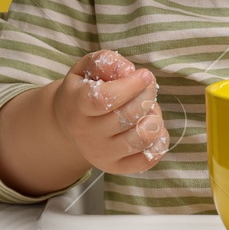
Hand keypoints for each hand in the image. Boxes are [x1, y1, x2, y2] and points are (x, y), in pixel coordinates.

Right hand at [49, 49, 168, 173]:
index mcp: (77, 105)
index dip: (129, 86)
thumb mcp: (87, 68)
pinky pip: (147, 159)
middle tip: (148, 85)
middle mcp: (86, 134)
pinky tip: (150, 125)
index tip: (144, 74)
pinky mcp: (116, 167)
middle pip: (127, 117)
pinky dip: (159, 140)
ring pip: (140, 139)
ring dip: (154, 118)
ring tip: (148, 107)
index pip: (103, 99)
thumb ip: (106, 62)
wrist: (69, 123)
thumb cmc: (85, 89)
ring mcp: (101, 154)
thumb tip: (128, 71)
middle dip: (147, 96)